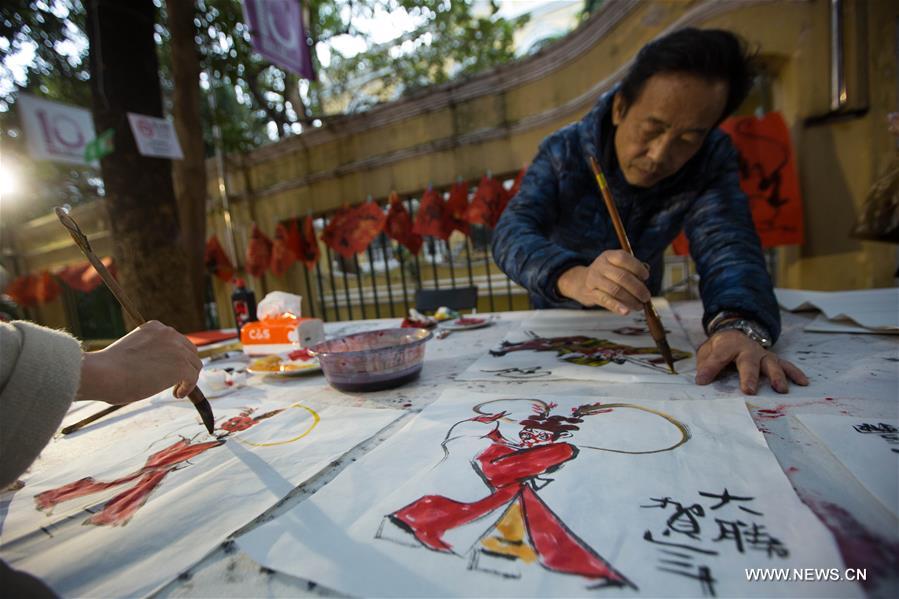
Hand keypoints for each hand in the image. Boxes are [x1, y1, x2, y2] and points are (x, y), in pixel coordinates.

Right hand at [77, 320, 201, 403]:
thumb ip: (147, 354)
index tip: (169, 369)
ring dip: (187, 378)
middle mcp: (168, 333)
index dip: (176, 356)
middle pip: (189, 351)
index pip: (175, 341)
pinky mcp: (181, 366)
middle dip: (185, 366)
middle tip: (176, 381)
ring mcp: (177, 349)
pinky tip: (176, 394)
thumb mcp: (131, 352)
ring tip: (176, 390)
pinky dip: (188, 387)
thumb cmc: (108, 369)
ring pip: (194, 364)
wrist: (103, 373)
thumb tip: (156, 371)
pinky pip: (193, 377)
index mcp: (154, 327)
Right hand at [557, 250, 650, 313]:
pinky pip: (606, 300)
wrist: (582, 282)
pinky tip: (626, 311)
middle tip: (646, 297)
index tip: (646, 277)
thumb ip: (632, 268)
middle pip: (622, 277)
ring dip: (631, 300)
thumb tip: (645, 273)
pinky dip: (617, 306)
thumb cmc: (606, 274)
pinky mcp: (591, 293)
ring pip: (616, 290)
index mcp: (609, 256)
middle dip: (638, 288)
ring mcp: (594, 280)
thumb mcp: (617, 265)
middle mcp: (600, 266)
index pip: (624, 258)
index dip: (637, 267)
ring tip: (639, 306)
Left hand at [695, 330, 808, 393]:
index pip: (718, 356)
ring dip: (776, 376)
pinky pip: (786, 366)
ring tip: (780, 389)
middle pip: (749, 362)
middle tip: (748, 390)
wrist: (735, 333)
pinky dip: (795, 373)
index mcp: (728, 346)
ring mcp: (763, 354)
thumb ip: (705, 364)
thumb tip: (701, 380)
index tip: (702, 380)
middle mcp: (748, 349)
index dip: (710, 368)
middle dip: (749, 376)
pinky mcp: (774, 360)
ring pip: (771, 363)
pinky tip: (803, 382)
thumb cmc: (720, 348)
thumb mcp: (707, 352)